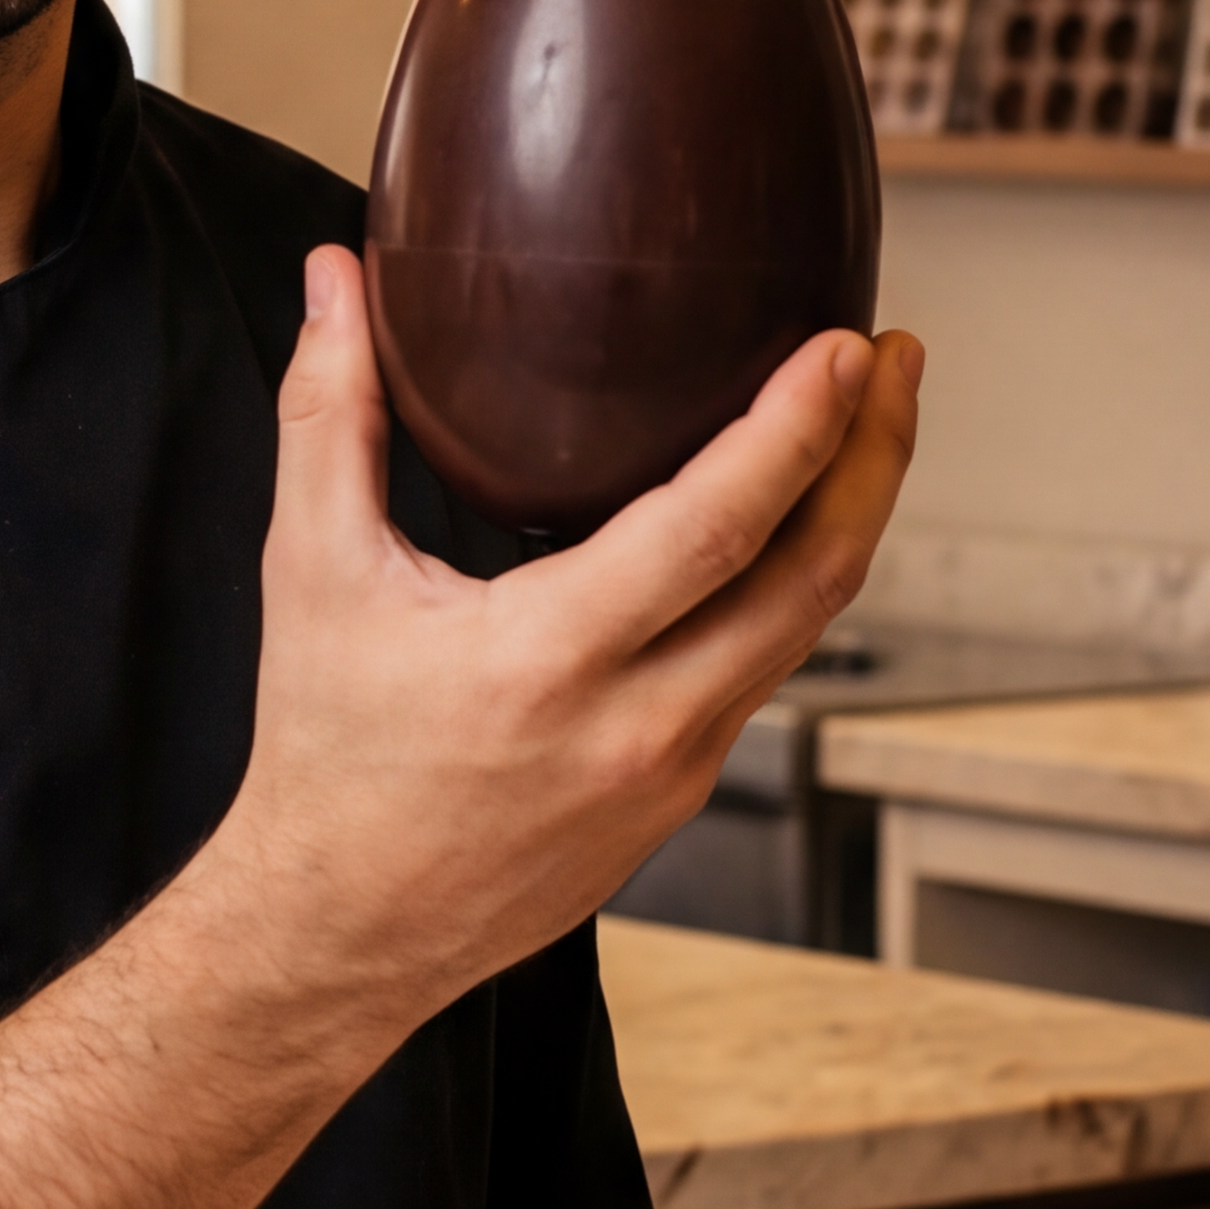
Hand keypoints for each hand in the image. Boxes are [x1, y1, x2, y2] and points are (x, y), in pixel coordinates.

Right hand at [209, 253, 924, 1067]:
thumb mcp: (314, 574)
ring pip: (804, 628)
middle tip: (895, 354)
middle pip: (812, 580)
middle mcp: (634, 726)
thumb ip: (328, 416)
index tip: (844, 346)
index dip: (796, 431)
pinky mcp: (683, 795)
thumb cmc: (324, 753)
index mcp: (545, 663)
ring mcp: (674, 771)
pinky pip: (764, 670)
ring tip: (867, 416)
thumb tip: (334, 279)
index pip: (713, 531)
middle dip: (873, 455)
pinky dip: (793, 582)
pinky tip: (792, 519)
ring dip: (850, 515)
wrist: (338, 930)